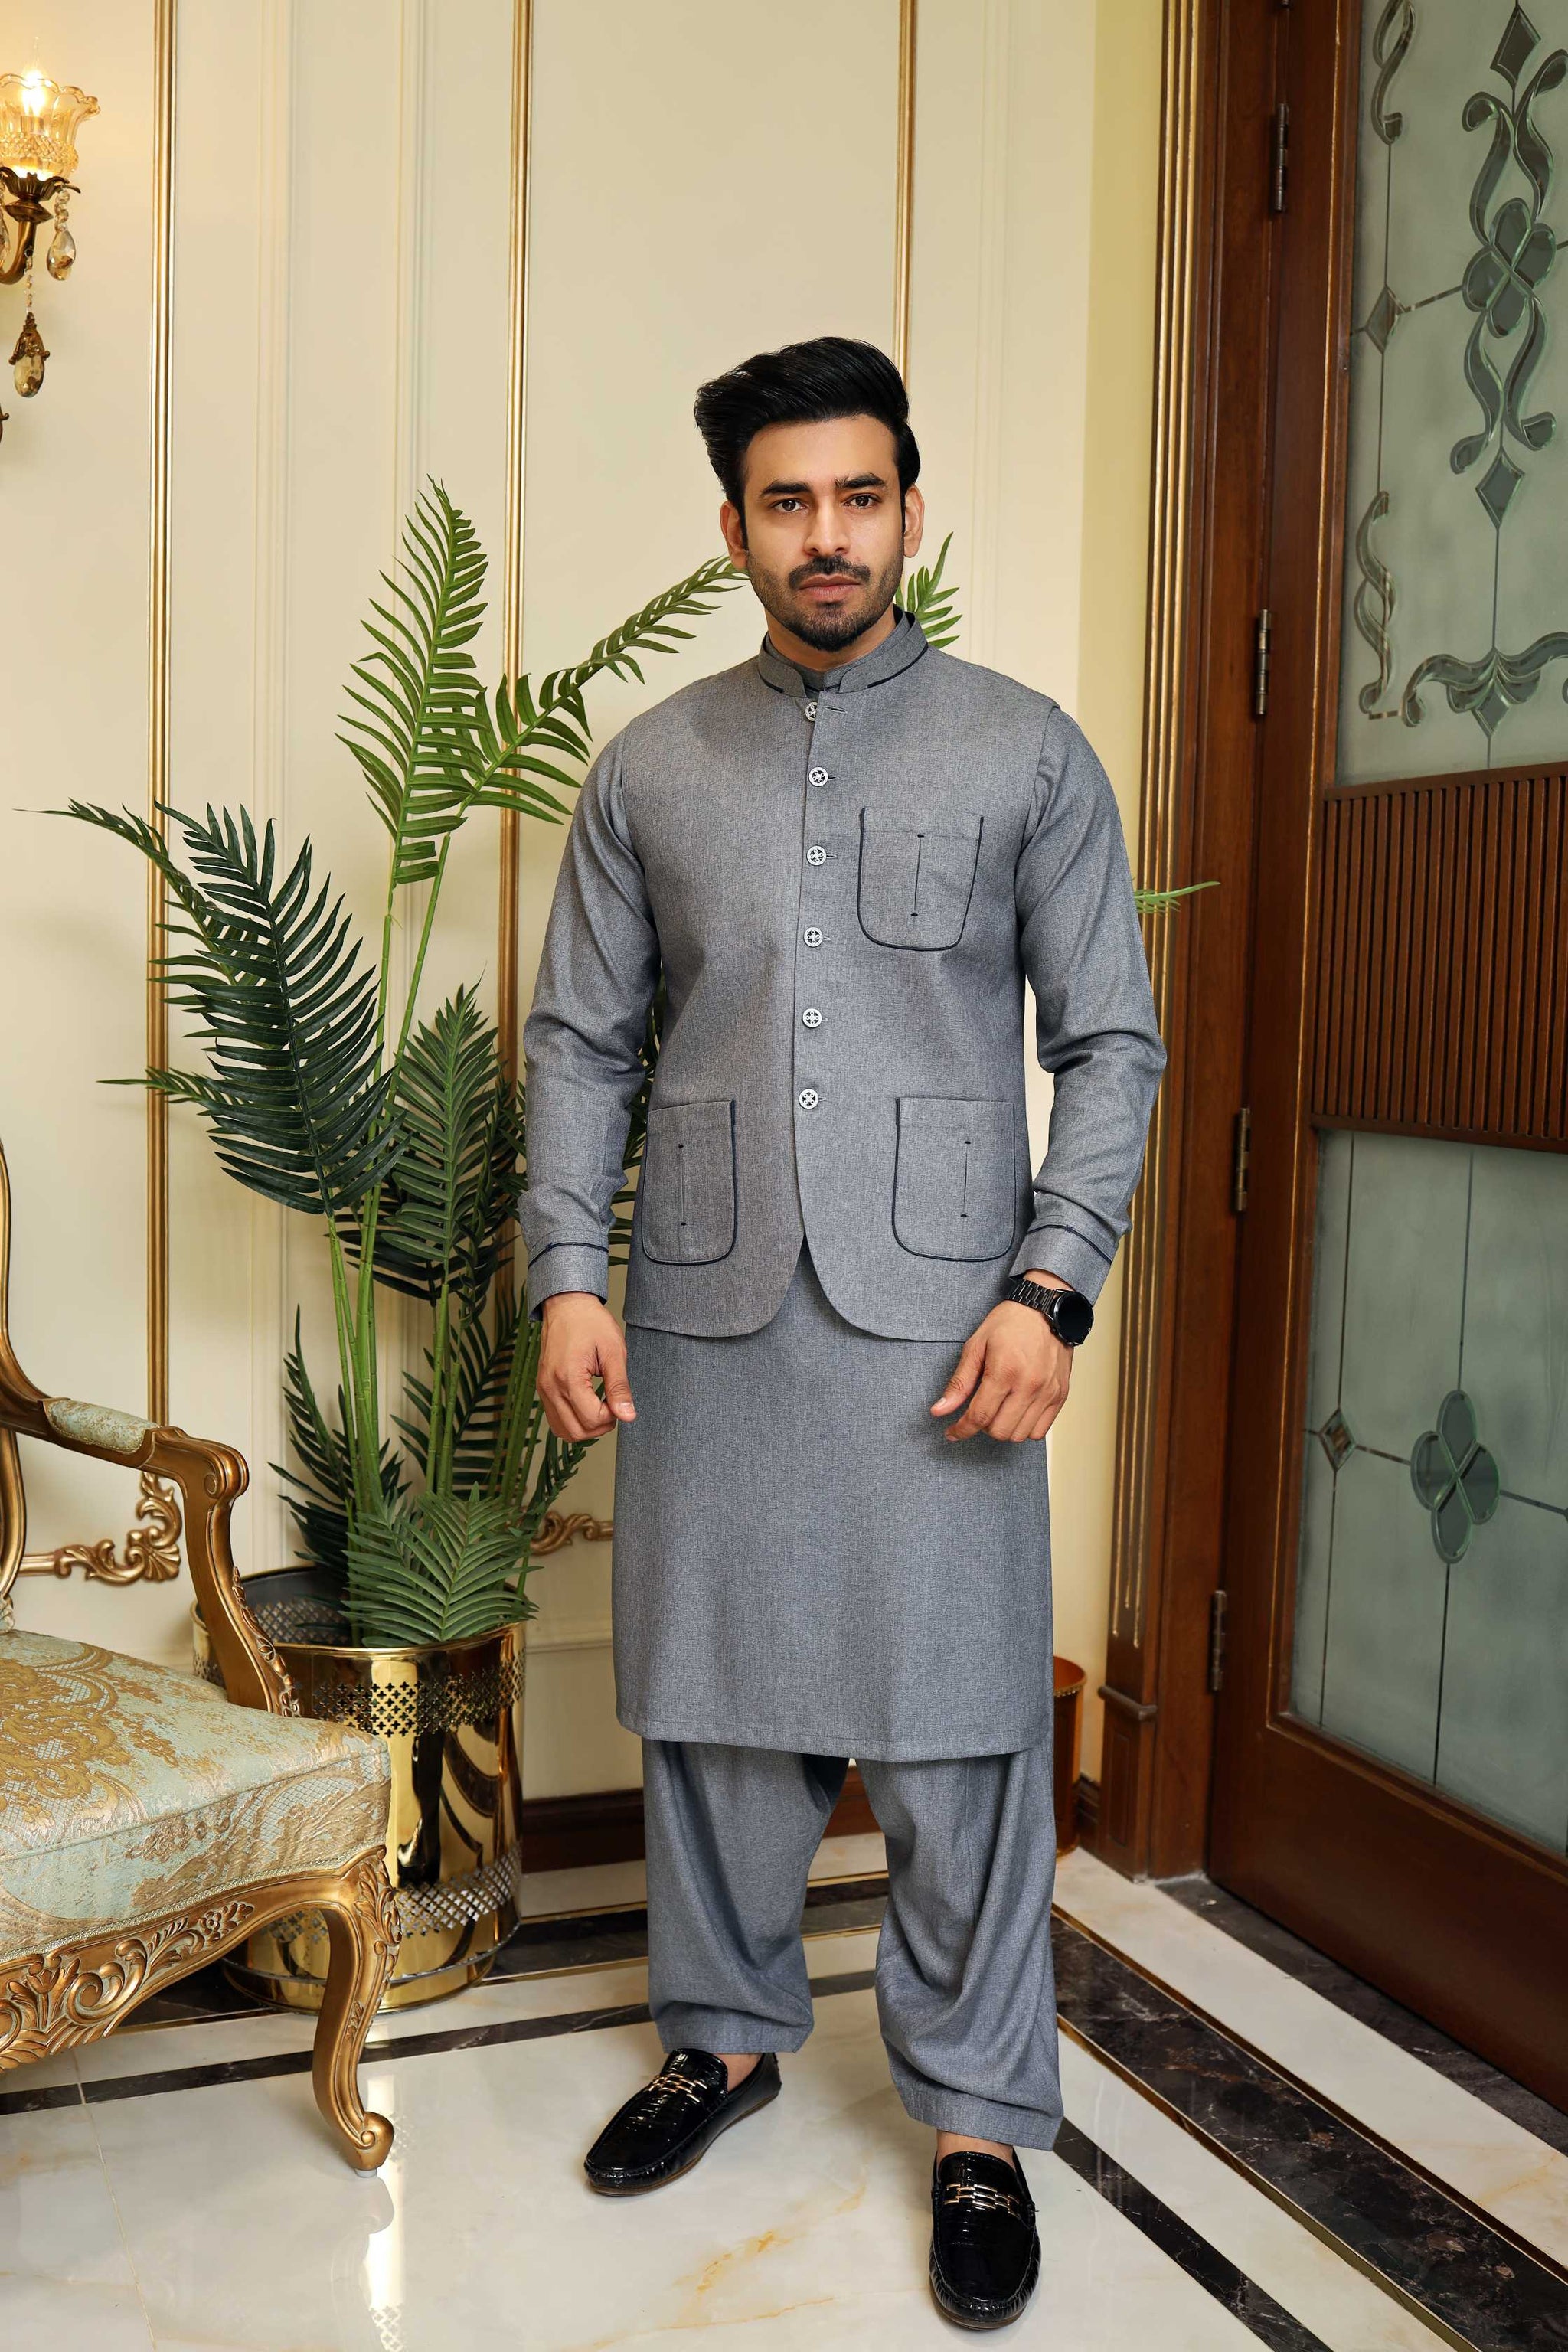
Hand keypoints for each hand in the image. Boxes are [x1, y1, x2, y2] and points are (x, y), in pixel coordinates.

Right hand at [537, 1292, 635, 1440]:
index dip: (611, 1417)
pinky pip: (555, 1419)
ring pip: (563, 1430)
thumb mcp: (613, 1351)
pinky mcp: (543, 1388)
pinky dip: (573, 1421)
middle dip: (600, 1426)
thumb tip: (628, 1415)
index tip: (618, 1400)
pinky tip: (587, 1405)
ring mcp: (543, 1389)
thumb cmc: (591, 1323)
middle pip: (575, 1432)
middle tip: (612, 1406)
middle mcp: (550, 1387)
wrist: (567, 1305)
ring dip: (586, 1427)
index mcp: (568, 1378)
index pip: (591, 1419)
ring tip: (600, 1407)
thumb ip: (619, 1387)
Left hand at [930, 1272, 1074, 1442]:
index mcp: (1005, 1371)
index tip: (952, 1432)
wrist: (1046, 1309)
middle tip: (979, 1410)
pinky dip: (1024, 1428)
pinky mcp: (1060, 1395)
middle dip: (982, 1427)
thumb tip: (940, 1410)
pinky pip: (1040, 1431)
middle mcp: (1030, 1385)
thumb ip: (959, 1383)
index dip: (961, 1430)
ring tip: (999, 1409)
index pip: (979, 1416)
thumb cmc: (1010, 1323)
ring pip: (1019, 1435)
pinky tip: (1017, 1411)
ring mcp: (1048, 1392)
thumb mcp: (976, 1346)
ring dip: (1004, 1428)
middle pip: (999, 1431)